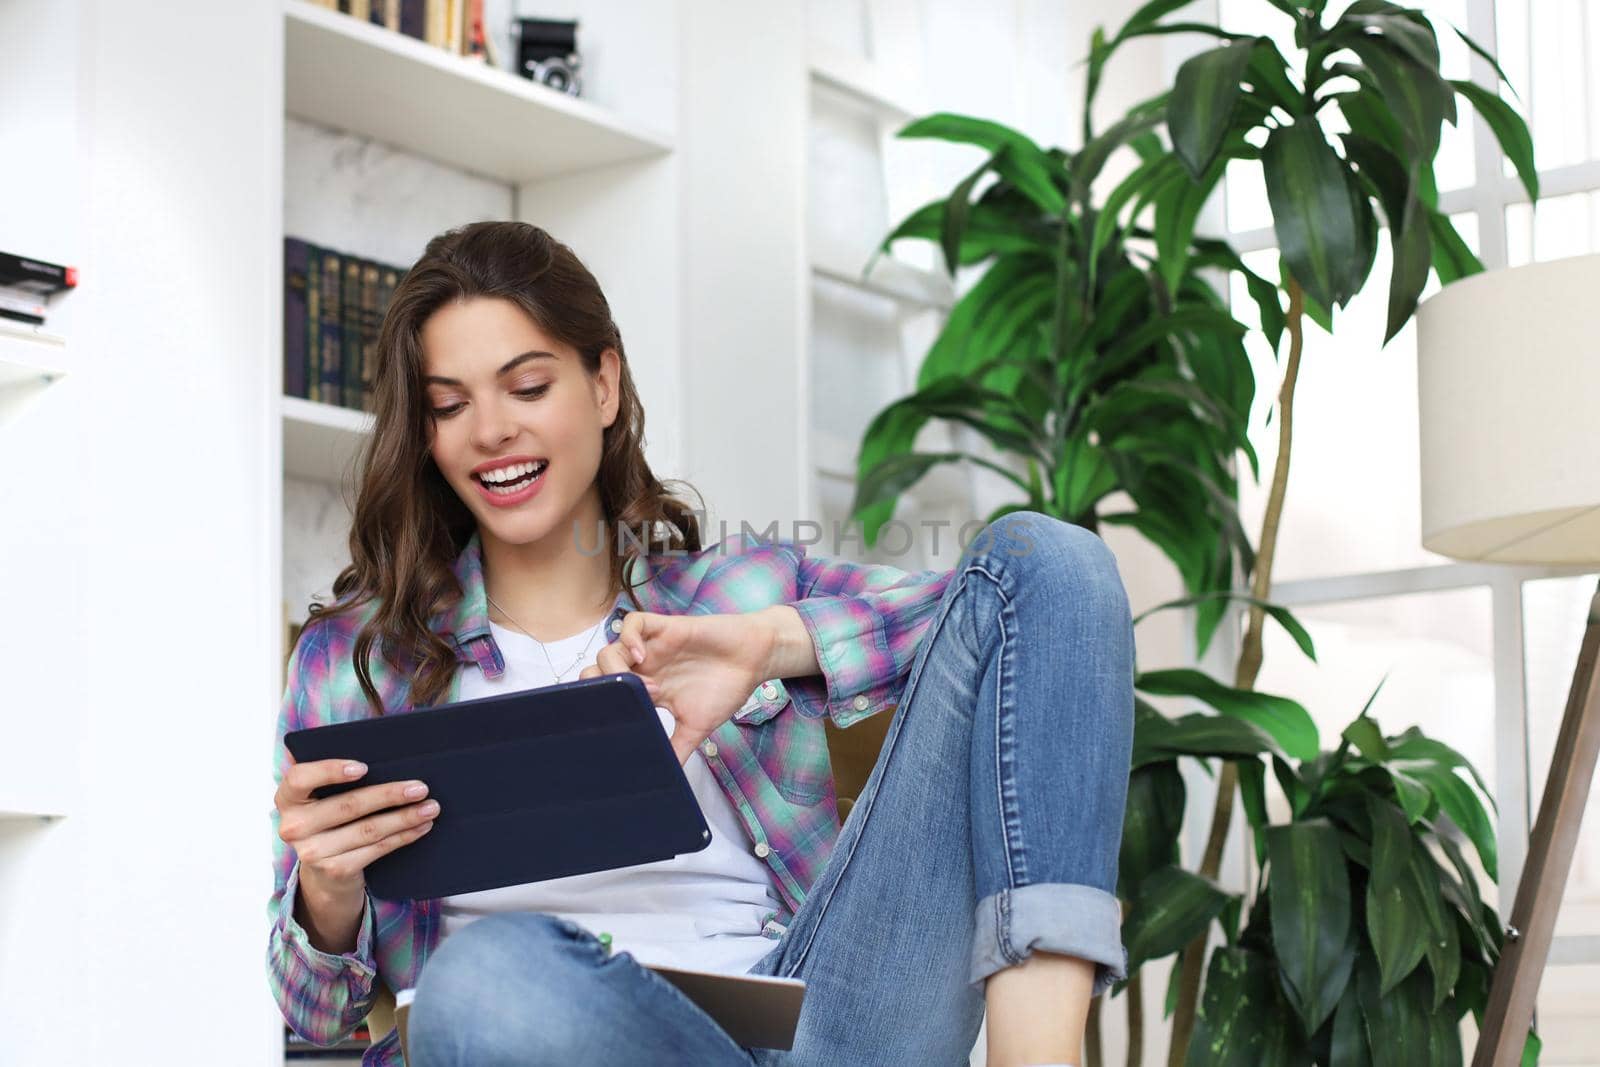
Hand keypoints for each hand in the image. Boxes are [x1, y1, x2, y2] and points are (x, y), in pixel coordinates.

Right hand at [274, 757, 439, 895]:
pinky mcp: (335, 870)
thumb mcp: (322, 798)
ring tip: (431, 807)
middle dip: (389, 794)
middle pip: (348, 805)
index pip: (299, 778)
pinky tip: (421, 827)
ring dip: (405, 817)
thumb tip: (382, 752)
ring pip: (368, 829)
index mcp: (287, 799)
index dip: (329, 771)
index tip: (363, 767)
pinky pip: (376, 849)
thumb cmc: (330, 820)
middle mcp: (294, 826)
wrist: (324, 874)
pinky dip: (403, 836)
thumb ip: (333, 776)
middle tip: (421, 787)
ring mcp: (312, 852)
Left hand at [579, 611, 774, 763]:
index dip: (600, 705)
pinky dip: (628, 636)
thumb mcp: (697, 727)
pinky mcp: (665, 627)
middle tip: (625, 703)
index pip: (606, 694)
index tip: (611, 723)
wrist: (754, 659)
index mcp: (645, 690)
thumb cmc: (726, 689)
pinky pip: (634, 622)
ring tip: (648, 687)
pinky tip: (640, 655)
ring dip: (618, 668)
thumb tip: (666, 781)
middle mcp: (643, 667)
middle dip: (600, 686)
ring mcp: (652, 647)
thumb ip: (677, 749)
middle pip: (599, 671)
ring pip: (610, 649)